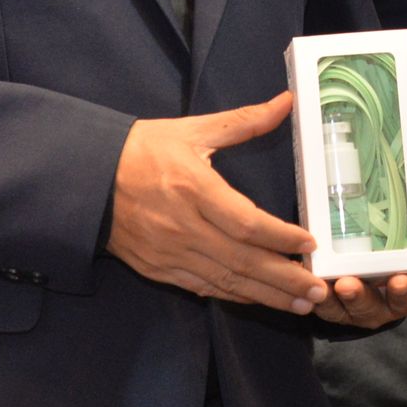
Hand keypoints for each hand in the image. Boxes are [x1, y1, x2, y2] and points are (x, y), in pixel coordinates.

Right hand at [107, 93, 325, 312]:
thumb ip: (244, 121)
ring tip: (303, 305)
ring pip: (227, 282)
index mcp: (194, 188)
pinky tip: (262, 301)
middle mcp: (184, 227)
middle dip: (285, 278)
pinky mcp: (159, 270)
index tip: (311, 244)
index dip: (281, 237)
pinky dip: (236, 296)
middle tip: (321, 291)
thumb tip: (287, 101)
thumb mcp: (192, 130)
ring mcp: (170, 254)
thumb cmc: (142, 149)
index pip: (246, 223)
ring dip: (268, 296)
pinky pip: (204, 289)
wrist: (85, 179)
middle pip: (243, 261)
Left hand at [308, 145, 406, 329]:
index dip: (405, 292)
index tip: (399, 281)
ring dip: (333, 300)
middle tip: (349, 284)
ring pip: (341, 310)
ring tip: (324, 283)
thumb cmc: (387, 240)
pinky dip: (311, 295)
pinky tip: (302, 279)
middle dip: (360, 298)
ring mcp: (350, 308)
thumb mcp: (400, 217)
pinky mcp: (325, 305)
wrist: (358, 256)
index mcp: (403, 285)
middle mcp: (378, 302)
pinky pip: (316, 304)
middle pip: (372, 308)